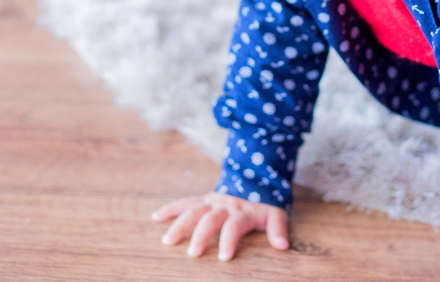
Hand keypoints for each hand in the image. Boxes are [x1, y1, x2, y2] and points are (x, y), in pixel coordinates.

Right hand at [151, 192, 288, 260]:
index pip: (235, 226)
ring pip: (194, 210)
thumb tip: (283, 246)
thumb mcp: (275, 214)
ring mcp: (212, 201)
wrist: (254, 181)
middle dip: (201, 235)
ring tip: (168, 240)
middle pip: (210, 219)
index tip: (225, 258)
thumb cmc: (263, 205)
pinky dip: (171, 208)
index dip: (229, 240)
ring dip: (180, 224)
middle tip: (193, 253)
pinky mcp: (203, 199)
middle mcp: (225, 205)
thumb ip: (278, 228)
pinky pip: (185, 202)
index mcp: (243, 212)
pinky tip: (156, 217)